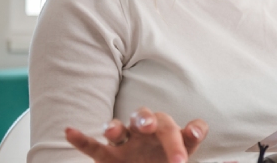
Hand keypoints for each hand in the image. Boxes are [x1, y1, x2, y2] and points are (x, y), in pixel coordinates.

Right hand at [65, 107, 207, 162]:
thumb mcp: (181, 159)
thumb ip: (188, 150)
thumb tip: (206, 145)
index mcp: (175, 137)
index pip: (187, 128)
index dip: (192, 130)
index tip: (191, 140)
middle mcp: (152, 134)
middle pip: (152, 118)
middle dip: (151, 120)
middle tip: (152, 128)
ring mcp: (129, 143)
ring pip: (122, 127)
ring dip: (116, 126)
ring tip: (113, 130)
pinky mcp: (109, 156)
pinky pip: (94, 146)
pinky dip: (82, 139)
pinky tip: (69, 132)